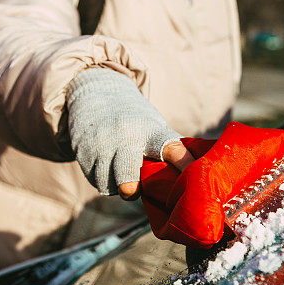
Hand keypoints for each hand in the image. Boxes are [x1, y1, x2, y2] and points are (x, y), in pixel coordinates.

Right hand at [67, 67, 191, 195]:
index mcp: (151, 132)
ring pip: (110, 184)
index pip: (171, 149)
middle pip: (127, 174)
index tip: (193, 175)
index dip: (183, 164)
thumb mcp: (155, 128)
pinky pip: (97, 182)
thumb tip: (198, 175)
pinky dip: (105, 181)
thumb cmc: (136, 120)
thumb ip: (171, 151)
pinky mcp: (84, 154)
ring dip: (119, 186)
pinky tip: (109, 167)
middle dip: (130, 187)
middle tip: (133, 190)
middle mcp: (126, 138)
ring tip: (124, 173)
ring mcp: (103, 146)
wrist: (97, 95)